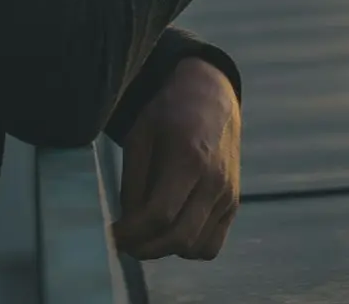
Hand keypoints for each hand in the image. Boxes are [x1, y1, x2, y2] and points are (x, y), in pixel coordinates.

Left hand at [110, 58, 241, 260]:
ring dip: (168, 250)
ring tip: (149, 234)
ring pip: (197, 248)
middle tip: (126, 243)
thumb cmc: (169, 112)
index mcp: (189, 159)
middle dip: (146, 248)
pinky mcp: (234, 203)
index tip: (114, 235)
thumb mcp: (140, 136)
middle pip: (180, 238)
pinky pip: (212, 244)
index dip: (133, 233)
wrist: (211, 98)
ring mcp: (228, 195)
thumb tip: (128, 223)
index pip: (160, 215)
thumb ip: (133, 182)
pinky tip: (173, 230)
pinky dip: (190, 247)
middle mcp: (214, 182)